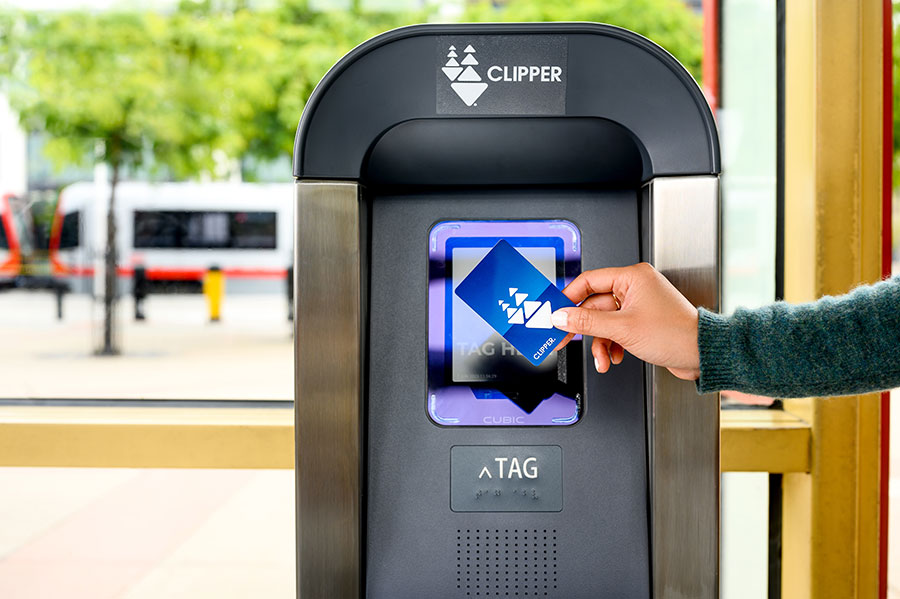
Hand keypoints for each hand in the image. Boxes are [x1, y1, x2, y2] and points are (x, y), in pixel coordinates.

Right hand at [550, 263, 699, 379]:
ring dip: (600, 343)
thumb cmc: (675, 334)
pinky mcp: (641, 322)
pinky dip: (612, 346)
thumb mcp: (622, 328)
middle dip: (584, 329)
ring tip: (603, 358)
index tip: (554, 311)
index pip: (589, 281)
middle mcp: (635, 288)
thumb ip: (587, 322)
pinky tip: (615, 357)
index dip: (568, 298)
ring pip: (604, 323)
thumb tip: (562, 316)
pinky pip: (616, 331)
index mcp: (632, 278)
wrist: (701, 354)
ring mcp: (638, 306)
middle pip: (594, 306)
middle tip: (564, 338)